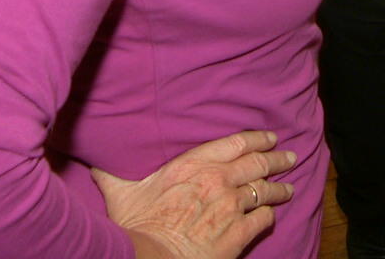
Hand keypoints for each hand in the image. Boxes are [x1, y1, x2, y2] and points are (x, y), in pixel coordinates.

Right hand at [93, 130, 295, 258]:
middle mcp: (218, 180)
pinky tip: (271, 216)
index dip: (257, 138)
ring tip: (288, 187)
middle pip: (257, 163)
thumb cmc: (137, 226)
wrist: (152, 258)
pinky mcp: (239, 232)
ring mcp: (232, 206)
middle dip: (277, 159)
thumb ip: (113, 175)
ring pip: (266, 190)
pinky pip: (263, 219)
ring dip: (279, 188)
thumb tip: (95, 163)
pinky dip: (269, 215)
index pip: (236, 142)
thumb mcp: (122, 193)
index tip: (270, 137)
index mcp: (194, 164)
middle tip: (289, 156)